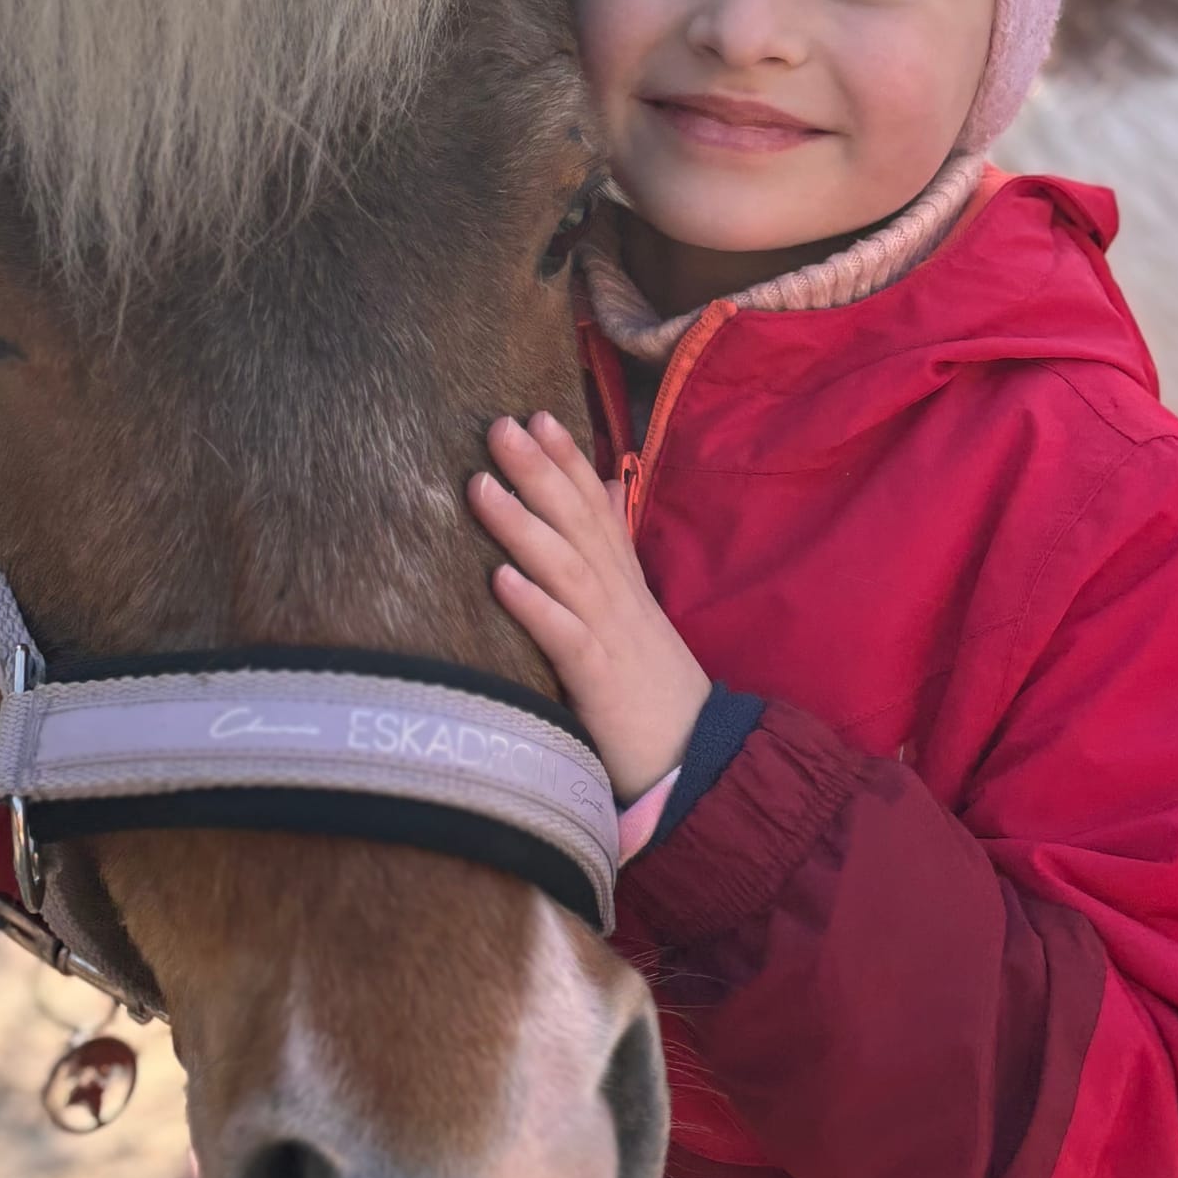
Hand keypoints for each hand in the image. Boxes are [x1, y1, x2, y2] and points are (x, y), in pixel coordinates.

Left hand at [469, 411, 709, 801]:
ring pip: (566, 570)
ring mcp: (612, 639)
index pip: (595, 508)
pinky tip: (500, 580)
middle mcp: (619, 601)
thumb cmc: (654, 691)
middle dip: (539, 472)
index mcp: (624, 585)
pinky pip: (566, 641)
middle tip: (498, 425)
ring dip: (522, 526)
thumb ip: (616, 551)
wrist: (699, 762)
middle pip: (577, 524)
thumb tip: (604, 487)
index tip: (535, 414)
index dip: (567, 461)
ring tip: (479, 486)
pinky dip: (535, 608)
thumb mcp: (637, 613)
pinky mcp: (602, 687)